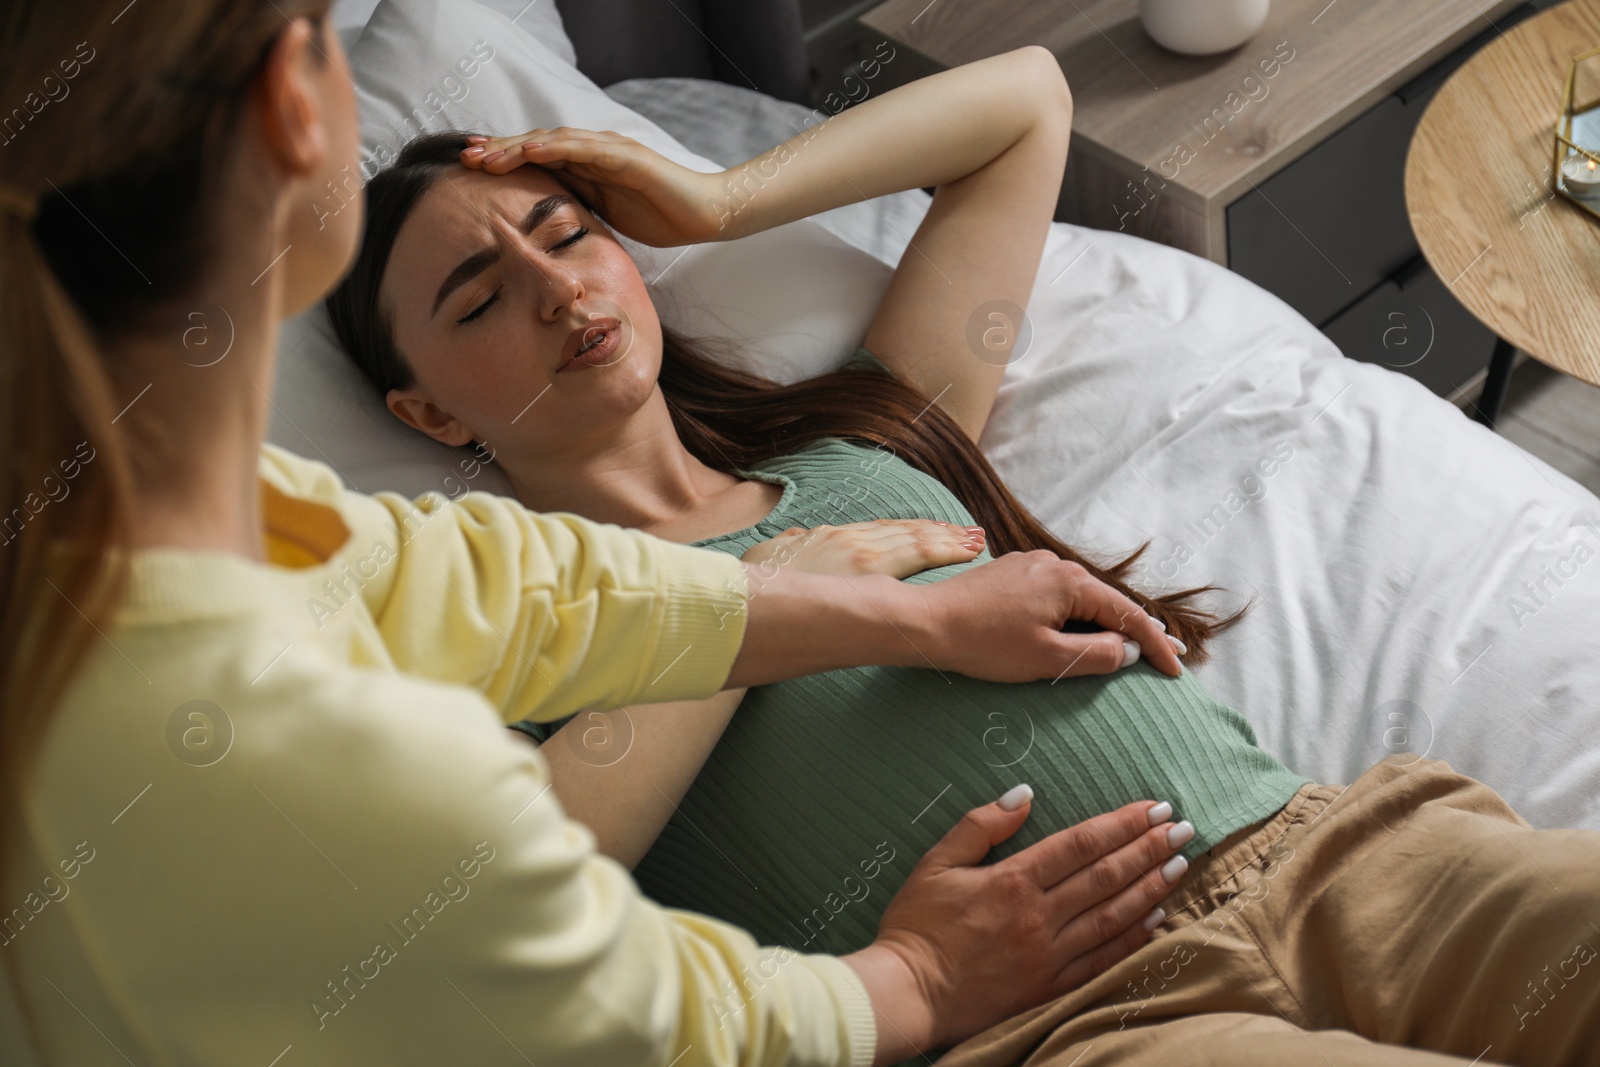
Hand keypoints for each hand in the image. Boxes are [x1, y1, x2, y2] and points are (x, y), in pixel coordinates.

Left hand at [460, 128, 724, 246]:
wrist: (705, 214)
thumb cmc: (661, 218)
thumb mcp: (607, 218)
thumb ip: (578, 211)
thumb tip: (544, 230)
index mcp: (587, 168)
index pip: (538, 158)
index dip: (504, 160)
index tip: (471, 168)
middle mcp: (594, 152)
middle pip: (538, 144)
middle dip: (500, 150)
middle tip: (464, 156)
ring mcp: (610, 150)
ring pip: (554, 142)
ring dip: (518, 147)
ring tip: (488, 156)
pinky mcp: (627, 157)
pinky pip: (586, 149)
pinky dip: (557, 147)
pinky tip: (531, 150)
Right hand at [740, 520, 985, 578]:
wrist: (745, 596)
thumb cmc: (756, 584)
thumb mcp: (774, 557)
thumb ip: (792, 546)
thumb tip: (796, 538)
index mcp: (832, 538)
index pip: (886, 532)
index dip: (915, 532)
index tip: (940, 533)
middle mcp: (851, 541)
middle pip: (908, 534)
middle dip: (942, 535)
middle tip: (974, 535)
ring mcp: (861, 554)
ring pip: (917, 540)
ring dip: (950, 540)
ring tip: (977, 541)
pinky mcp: (868, 569)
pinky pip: (916, 554)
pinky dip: (944, 549)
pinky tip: (966, 551)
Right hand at [843, 793, 1190, 1063]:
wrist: (908, 994)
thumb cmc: (917, 926)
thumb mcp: (936, 863)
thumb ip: (982, 826)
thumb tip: (1025, 795)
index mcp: (1013, 880)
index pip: (1081, 843)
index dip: (1122, 823)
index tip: (1154, 807)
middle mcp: (1039, 916)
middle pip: (1107, 875)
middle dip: (1149, 848)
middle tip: (1183, 828)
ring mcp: (1048, 954)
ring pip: (1113, 916)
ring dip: (1151, 887)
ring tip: (1180, 865)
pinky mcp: (1049, 986)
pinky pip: (1102, 959)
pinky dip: (1133, 937)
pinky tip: (1156, 919)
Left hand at [913, 550, 1183, 679]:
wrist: (926, 622)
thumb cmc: (983, 643)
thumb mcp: (1048, 659)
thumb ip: (1096, 654)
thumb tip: (1128, 649)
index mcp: (1071, 583)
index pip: (1128, 615)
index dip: (1156, 644)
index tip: (1177, 669)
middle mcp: (1055, 564)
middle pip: (1108, 601)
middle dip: (1138, 630)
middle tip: (1172, 654)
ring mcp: (1032, 566)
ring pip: (1081, 597)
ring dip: (1106, 621)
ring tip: (1132, 643)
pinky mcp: (1012, 574)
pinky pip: (1057, 594)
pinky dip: (1076, 613)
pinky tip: (1081, 625)